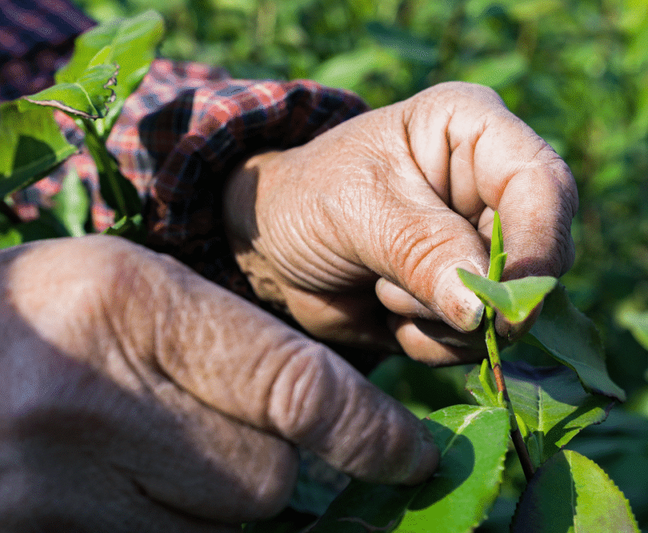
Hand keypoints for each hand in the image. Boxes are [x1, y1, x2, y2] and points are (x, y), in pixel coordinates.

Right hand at [0, 236, 437, 530]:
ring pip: (217, 526)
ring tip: (146, 448)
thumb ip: (230, 343)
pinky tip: (126, 479)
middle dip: (265, 460)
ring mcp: (56, 491)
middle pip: (264, 479)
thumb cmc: (35, 312)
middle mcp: (93, 403)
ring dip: (212, 498)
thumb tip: (327, 413)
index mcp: (130, 306)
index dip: (371, 431)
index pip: (296, 388)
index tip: (413, 456)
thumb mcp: (131, 289)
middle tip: (209, 424)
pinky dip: (170, 520)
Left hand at [224, 82, 577, 364]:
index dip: (538, 248)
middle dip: (472, 295)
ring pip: (509, 311)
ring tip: (382, 289)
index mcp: (474, 132)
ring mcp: (485, 247)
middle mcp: (493, 188)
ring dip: (443, 323)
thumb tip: (483, 310)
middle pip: (537, 258)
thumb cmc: (309, 198)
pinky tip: (391, 316)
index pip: (543, 185)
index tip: (508, 309)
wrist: (273, 245)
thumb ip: (422, 251)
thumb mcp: (358, 210)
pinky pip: (479, 341)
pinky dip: (434, 344)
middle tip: (397, 291)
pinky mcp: (470, 297)